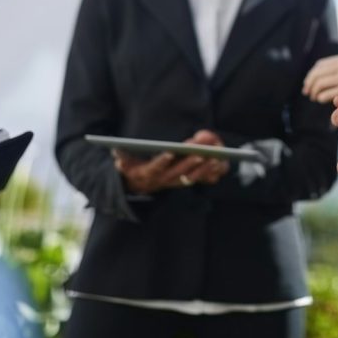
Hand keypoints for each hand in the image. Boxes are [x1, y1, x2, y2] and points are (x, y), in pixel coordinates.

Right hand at [114, 130, 228, 193]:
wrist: (137, 186)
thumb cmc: (132, 168)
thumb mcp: (123, 164)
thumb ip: (121, 160)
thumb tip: (116, 154)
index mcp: (148, 174)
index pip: (155, 168)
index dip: (162, 162)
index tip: (170, 153)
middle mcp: (163, 180)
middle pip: (178, 172)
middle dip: (190, 162)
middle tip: (202, 152)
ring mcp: (175, 182)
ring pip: (191, 177)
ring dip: (204, 168)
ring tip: (216, 157)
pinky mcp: (184, 182)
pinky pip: (199, 179)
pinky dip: (210, 173)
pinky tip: (221, 163)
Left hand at [303, 55, 337, 102]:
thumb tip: (328, 76)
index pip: (320, 65)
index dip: (312, 74)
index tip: (309, 82)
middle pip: (317, 73)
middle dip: (309, 83)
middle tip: (307, 92)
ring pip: (319, 84)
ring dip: (314, 91)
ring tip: (314, 97)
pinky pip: (326, 94)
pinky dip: (321, 97)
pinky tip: (322, 100)